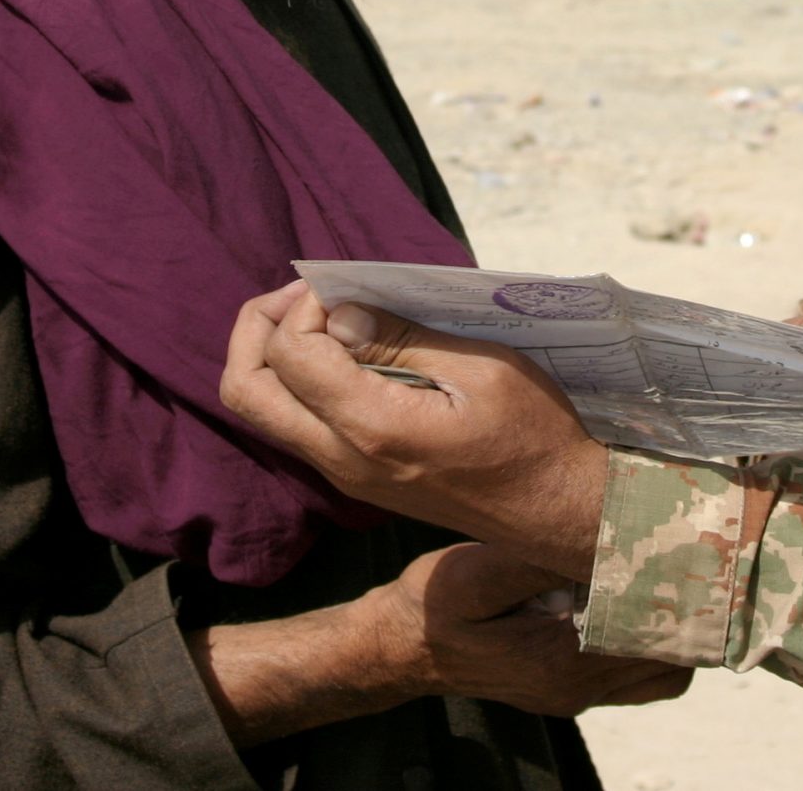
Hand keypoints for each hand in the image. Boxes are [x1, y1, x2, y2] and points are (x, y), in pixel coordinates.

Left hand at [223, 283, 608, 576]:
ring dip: (277, 353)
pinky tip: (349, 350)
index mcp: (372, 429)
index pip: (288, 353)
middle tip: (308, 296)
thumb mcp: (482, 368)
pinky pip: (296, 423)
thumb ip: (403, 340)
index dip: (306, 306)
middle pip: (243, 391)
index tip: (352, 290)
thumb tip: (339, 315)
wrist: (559, 512)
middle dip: (257, 327)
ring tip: (328, 316)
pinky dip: (301, 378)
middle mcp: (341, 459)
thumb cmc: (535, 436)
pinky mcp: (356, 477)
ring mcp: (344, 475)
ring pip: (263, 410)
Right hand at [362, 542, 691, 716]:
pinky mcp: (572, 689)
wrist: (400, 649)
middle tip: (681, 552)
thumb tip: (591, 534)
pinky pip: (640, 677)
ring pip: (664, 673)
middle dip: (686, 609)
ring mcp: (578, 695)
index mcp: (562, 660)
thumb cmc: (432, 608)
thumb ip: (530, 561)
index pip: (653, 637)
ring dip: (672, 628)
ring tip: (659, 572)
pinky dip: (651, 643)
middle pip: (672, 659)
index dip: (678, 592)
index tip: (686, 546)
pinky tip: (629, 597)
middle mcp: (580, 688)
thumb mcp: (472, 575)